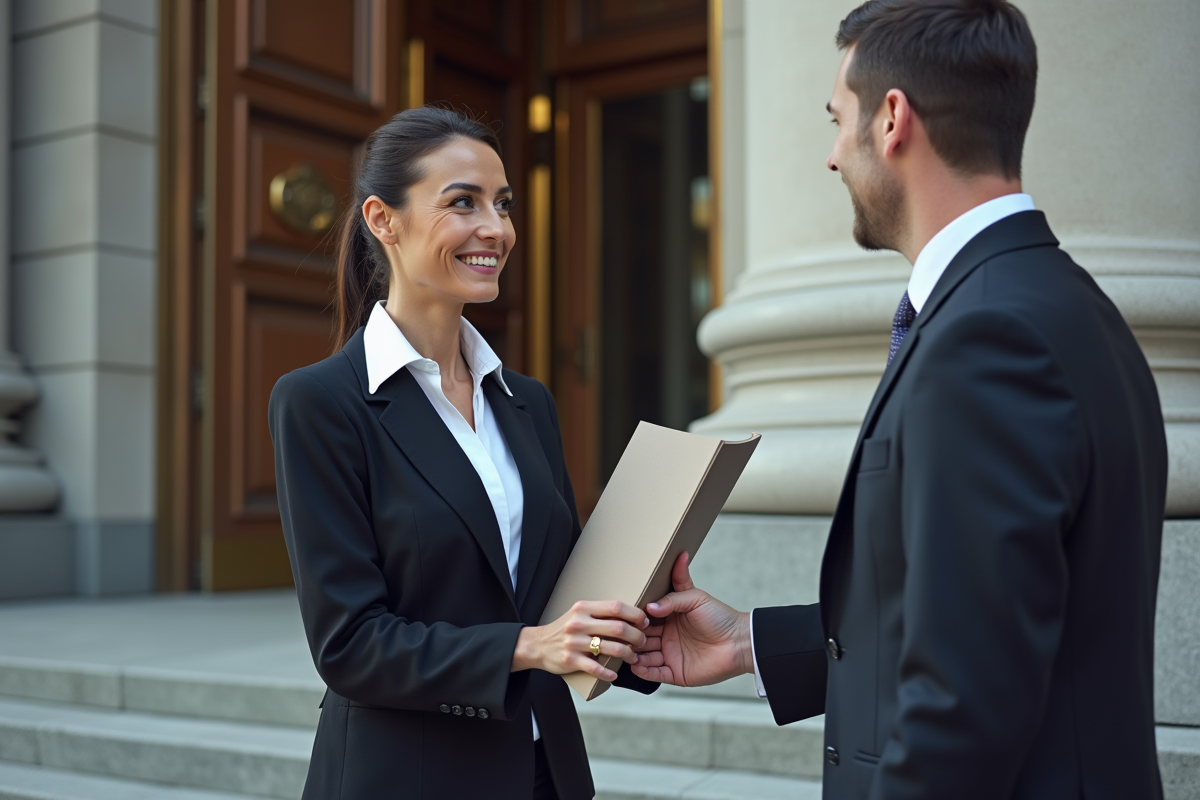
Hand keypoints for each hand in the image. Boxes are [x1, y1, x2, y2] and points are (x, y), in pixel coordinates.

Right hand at [512, 600, 648, 682]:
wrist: (537, 645)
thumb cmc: (564, 628)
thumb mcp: (579, 613)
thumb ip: (599, 613)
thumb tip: (629, 615)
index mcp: (583, 608)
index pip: (615, 607)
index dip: (634, 614)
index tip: (643, 621)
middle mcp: (579, 623)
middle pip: (617, 627)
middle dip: (636, 636)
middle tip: (642, 641)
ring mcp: (575, 642)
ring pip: (610, 648)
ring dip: (627, 654)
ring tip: (633, 657)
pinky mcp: (570, 660)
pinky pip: (595, 668)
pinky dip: (608, 673)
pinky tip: (614, 674)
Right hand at [631, 552, 752, 686]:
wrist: (740, 642)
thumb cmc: (721, 617)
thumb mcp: (696, 598)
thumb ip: (672, 598)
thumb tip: (650, 606)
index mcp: (670, 616)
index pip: (647, 617)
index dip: (637, 616)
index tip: (625, 614)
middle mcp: (667, 636)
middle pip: (642, 637)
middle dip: (632, 636)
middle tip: (621, 634)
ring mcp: (670, 655)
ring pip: (645, 656)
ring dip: (634, 654)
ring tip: (625, 651)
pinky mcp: (676, 672)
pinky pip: (655, 674)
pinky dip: (644, 671)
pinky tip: (635, 666)